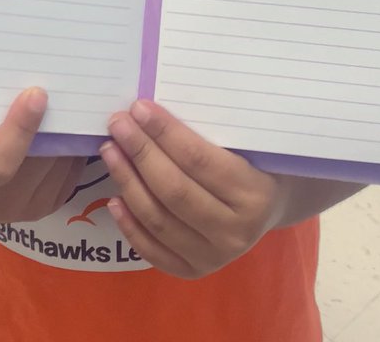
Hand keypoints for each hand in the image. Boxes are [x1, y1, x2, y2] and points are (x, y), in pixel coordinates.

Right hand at [0, 88, 85, 221]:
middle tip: (68, 83)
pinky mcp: (49, 207)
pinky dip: (74, 145)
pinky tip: (69, 123)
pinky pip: (72, 170)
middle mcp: (1, 201)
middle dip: (56, 120)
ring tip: (72, 99)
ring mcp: (28, 208)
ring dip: (70, 131)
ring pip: (62, 162)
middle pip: (42, 157)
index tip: (36, 94)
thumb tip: (20, 72)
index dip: (20, 129)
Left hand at [100, 100, 284, 278]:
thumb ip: (206, 130)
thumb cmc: (254, 162)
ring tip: (110, 151)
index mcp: (253, 193)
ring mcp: (214, 257)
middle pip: (174, 190)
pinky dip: (130, 225)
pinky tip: (114, 198)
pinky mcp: (193, 271)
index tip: (138, 108)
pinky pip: (153, 251)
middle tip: (117, 124)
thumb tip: (150, 110)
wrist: (270, 206)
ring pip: (159, 219)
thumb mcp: (244, 142)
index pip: (198, 160)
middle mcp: (235, 231)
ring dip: (128, 182)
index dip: (165, 132)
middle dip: (140, 153)